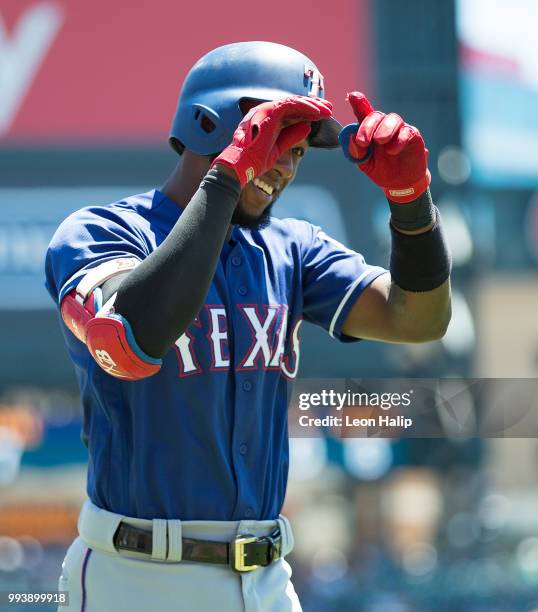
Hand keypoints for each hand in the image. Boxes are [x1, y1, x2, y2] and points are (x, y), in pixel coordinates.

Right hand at [211, 95, 332, 186]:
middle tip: (329, 108)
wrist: (241, 165)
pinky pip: (291, 105)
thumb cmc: (255, 160)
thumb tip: (307, 127)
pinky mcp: (269, 112)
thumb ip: (291, 136)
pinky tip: (317, 113)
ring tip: (327, 110)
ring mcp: (267, 109)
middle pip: (294, 104)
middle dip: (313, 106)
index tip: (322, 115)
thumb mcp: (278, 148)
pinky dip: (306, 108)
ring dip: (313, 106)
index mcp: (267, 119)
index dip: (307, 112)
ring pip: (294, 102)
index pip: (291, 111)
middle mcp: (266, 111)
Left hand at [338, 92, 429, 202]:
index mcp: (370, 130)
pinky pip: (406, 132)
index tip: (353, 96)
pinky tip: (392, 150)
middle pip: (377, 115)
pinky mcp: (413, 136)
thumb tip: (351, 138)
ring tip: (380, 142)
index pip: (364, 113)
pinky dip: (398, 140)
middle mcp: (385, 126)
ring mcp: (400, 129)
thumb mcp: (365, 164)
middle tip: (363, 141)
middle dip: (368, 126)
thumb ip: (357, 152)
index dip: (359, 103)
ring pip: (393, 119)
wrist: (400, 183)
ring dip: (384, 129)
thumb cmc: (381, 170)